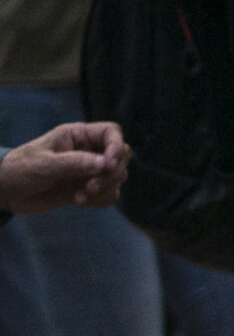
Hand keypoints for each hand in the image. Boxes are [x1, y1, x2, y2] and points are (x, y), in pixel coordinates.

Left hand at [0, 122, 128, 214]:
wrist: (4, 192)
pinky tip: (80, 202)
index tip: (109, 166)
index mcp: (78, 136)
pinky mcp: (86, 189)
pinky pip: (108, 194)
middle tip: (91, 187)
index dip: (116, 147)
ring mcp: (88, 171)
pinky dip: (100, 200)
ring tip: (81, 196)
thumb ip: (74, 163)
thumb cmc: (18, 170)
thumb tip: (106, 164)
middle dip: (111, 174)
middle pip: (120, 156)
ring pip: (117, 177)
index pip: (112, 133)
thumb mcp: (43, 164)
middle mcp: (88, 151)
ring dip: (105, 189)